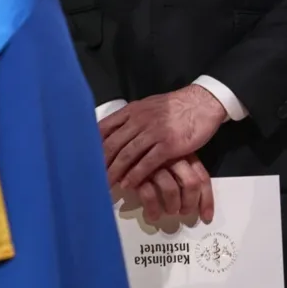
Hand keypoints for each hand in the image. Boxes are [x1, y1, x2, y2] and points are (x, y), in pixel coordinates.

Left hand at [100, 85, 226, 190]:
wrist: (201, 103)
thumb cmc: (174, 107)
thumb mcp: (146, 107)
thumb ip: (130, 118)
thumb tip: (114, 131)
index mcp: (131, 111)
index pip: (104, 127)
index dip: (93, 144)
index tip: (84, 158)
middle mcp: (138, 120)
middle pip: (112, 144)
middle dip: (100, 162)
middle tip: (91, 177)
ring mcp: (153, 132)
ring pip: (127, 154)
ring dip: (115, 171)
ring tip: (106, 184)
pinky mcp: (168, 144)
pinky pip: (147, 162)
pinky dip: (136, 174)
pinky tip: (129, 184)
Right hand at [123, 154, 214, 224]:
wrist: (112, 143)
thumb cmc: (142, 152)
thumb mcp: (164, 157)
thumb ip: (178, 171)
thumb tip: (193, 198)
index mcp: (181, 153)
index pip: (201, 177)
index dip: (206, 200)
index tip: (206, 218)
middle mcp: (170, 156)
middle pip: (191, 182)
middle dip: (190, 204)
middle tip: (183, 213)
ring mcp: (153, 164)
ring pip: (171, 190)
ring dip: (171, 207)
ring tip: (167, 214)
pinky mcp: (135, 173)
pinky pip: (149, 195)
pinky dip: (153, 209)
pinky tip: (151, 216)